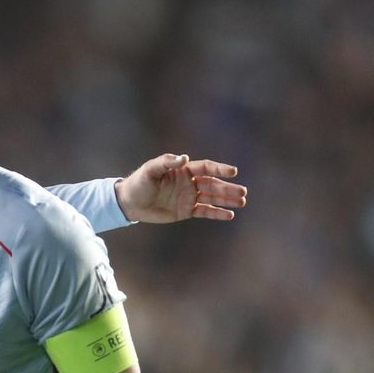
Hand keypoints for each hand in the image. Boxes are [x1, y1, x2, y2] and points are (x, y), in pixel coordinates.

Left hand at [115, 154, 244, 223]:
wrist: (130, 203)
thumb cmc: (139, 182)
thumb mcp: (150, 170)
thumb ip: (166, 162)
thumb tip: (184, 158)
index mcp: (183, 170)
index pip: (206, 168)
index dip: (219, 169)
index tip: (233, 172)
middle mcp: (189, 182)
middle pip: (213, 184)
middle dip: (228, 188)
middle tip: (243, 192)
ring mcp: (189, 197)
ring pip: (212, 198)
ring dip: (227, 200)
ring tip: (242, 202)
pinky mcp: (185, 211)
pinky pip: (204, 211)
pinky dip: (217, 213)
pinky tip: (230, 215)